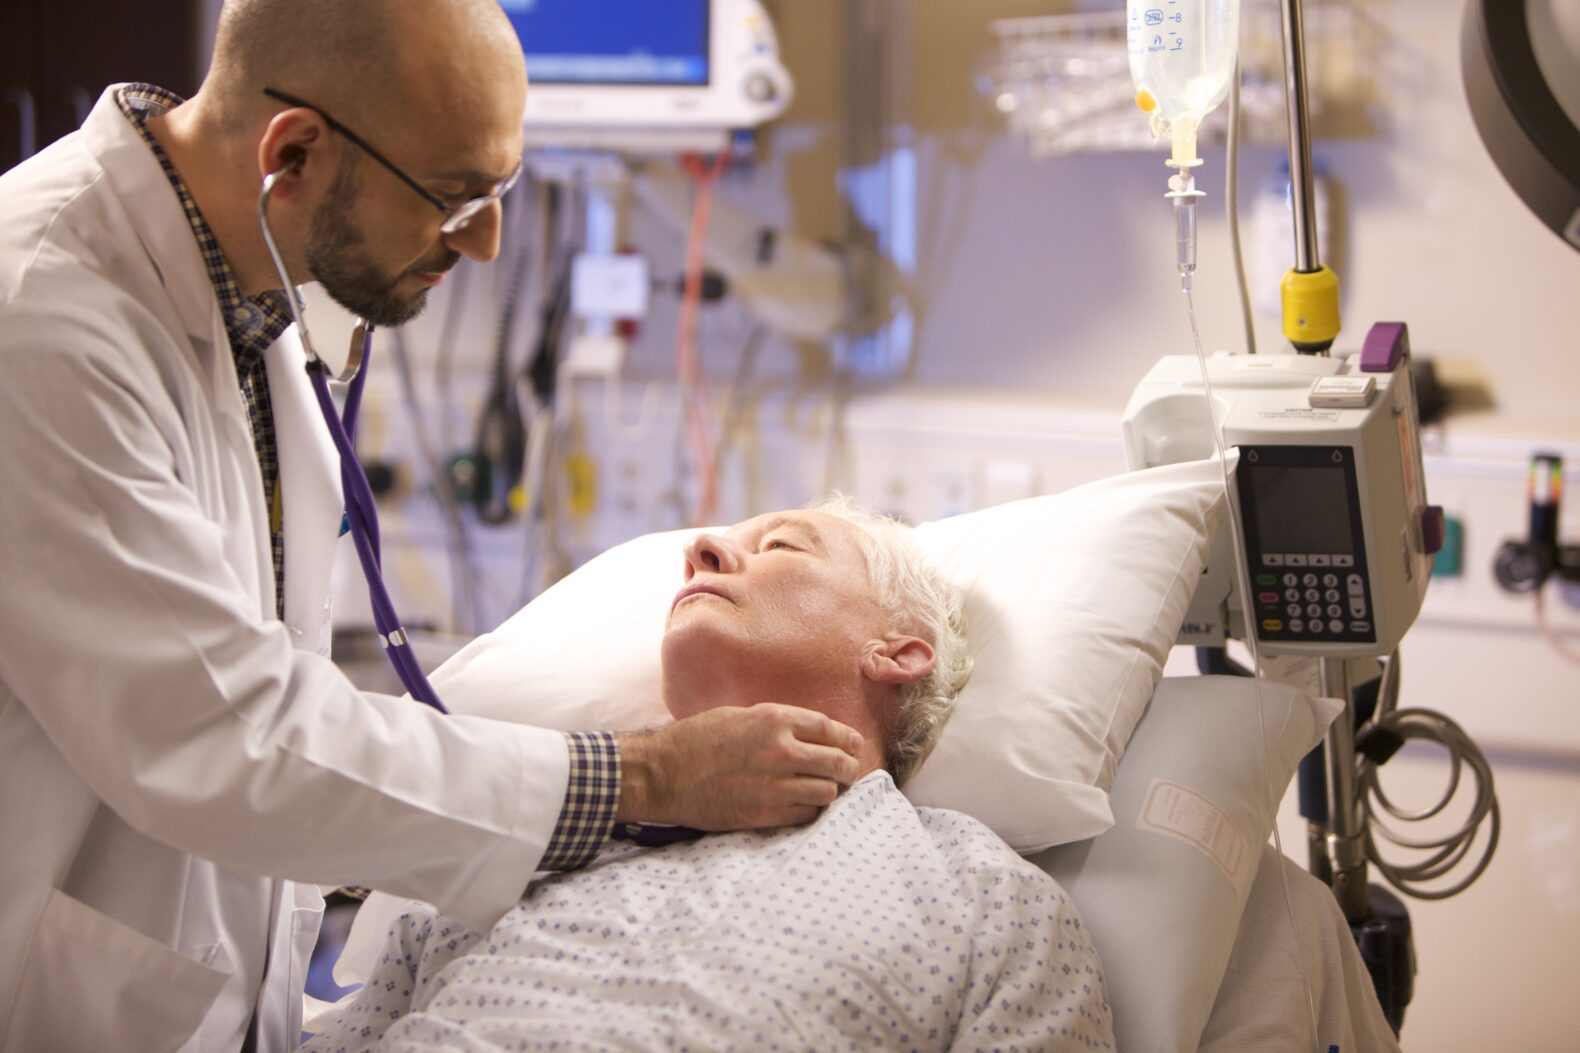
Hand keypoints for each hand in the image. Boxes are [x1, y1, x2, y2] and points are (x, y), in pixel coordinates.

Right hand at [615, 704, 864, 830]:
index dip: (847, 739)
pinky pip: (806, 814)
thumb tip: (808, 733)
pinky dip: (810, 810)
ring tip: (825, 791)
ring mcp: (775, 785)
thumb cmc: (695, 740)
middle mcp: (781, 750)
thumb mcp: (738, 716)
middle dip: (849, 769)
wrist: (662, 773)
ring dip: (830, 792)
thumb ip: (775, 723)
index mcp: (774, 720)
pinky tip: (803, 805)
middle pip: (838, 762)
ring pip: (828, 792)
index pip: (830, 729)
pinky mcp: (765, 814)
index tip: (854, 746)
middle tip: (847, 773)